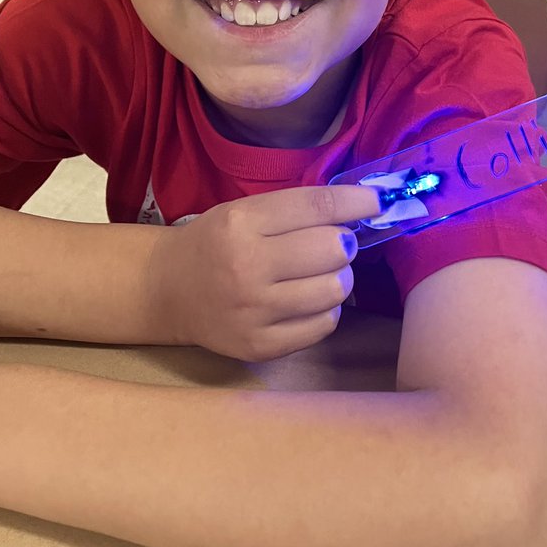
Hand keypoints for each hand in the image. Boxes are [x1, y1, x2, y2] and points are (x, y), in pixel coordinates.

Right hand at [153, 184, 381, 362]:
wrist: (168, 290)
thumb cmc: (215, 243)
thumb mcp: (243, 212)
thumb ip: (296, 211)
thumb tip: (362, 208)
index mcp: (241, 222)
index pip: (317, 207)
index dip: (357, 201)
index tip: (378, 201)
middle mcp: (247, 266)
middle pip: (334, 248)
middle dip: (342, 243)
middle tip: (330, 245)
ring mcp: (254, 311)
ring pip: (335, 289)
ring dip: (339, 278)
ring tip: (320, 274)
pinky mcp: (260, 345)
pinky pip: (323, 325)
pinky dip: (326, 310)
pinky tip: (307, 300)